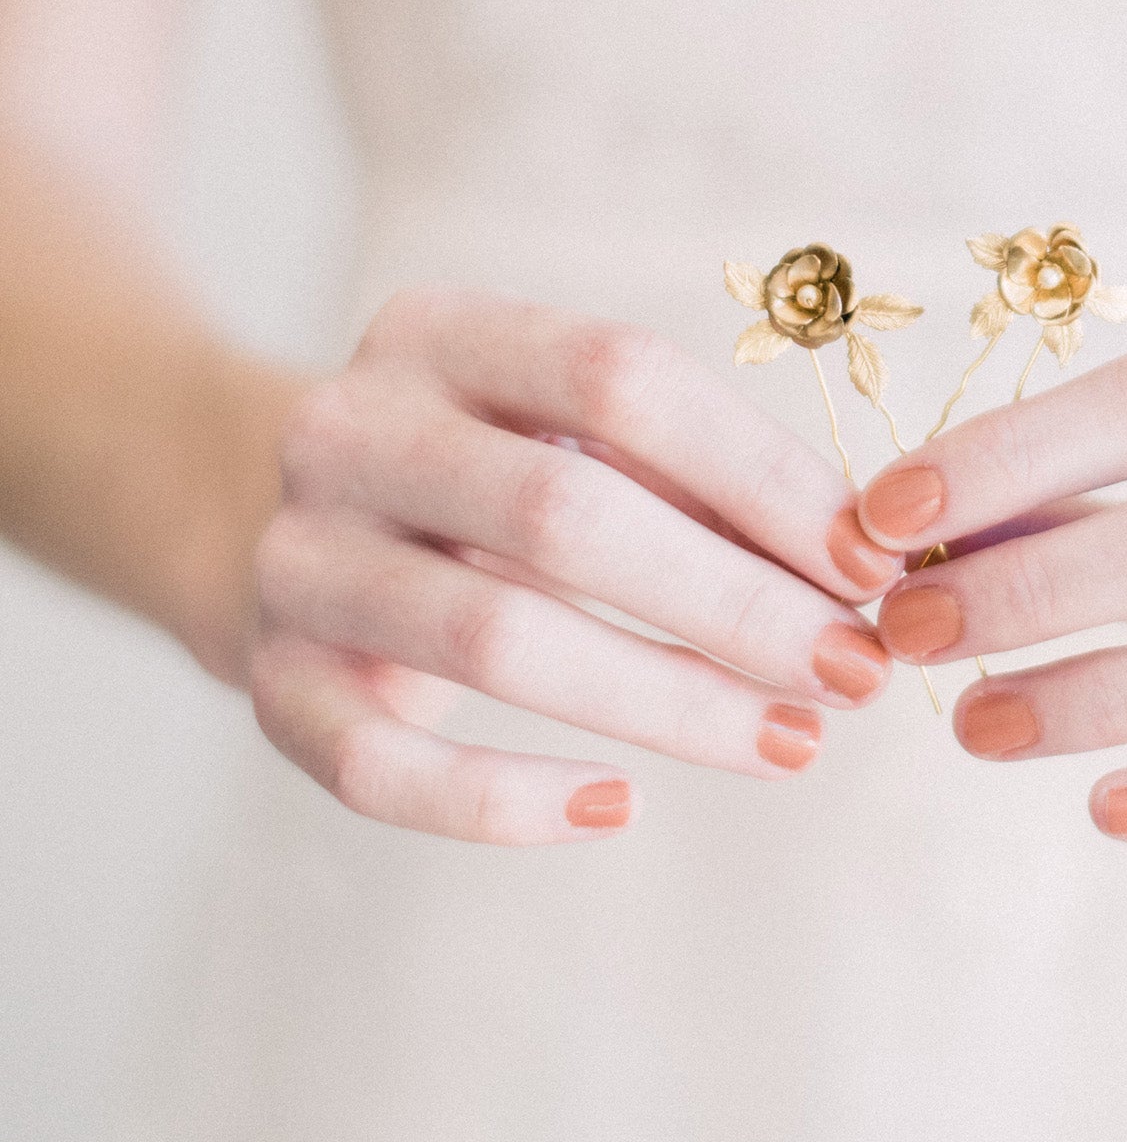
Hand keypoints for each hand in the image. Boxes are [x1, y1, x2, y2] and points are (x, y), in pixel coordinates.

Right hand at [251, 289, 899, 842]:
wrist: (239, 508)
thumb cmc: (473, 468)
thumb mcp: (555, 425)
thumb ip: (687, 472)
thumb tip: (859, 564)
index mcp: (439, 333)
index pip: (619, 380)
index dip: (759, 475)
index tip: (871, 563)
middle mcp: (350, 431)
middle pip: (563, 514)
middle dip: (734, 604)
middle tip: (856, 672)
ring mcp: (297, 560)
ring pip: (495, 640)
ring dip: (668, 704)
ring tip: (790, 744)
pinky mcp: (268, 686)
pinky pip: (385, 769)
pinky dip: (506, 801)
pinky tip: (620, 809)